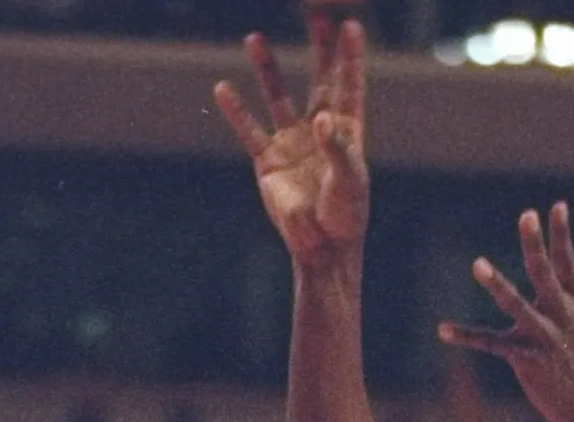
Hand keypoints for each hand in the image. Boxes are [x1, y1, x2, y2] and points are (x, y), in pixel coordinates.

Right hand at [214, 17, 367, 267]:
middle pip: (318, 80)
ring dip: (267, 69)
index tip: (351, 26)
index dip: (350, 58)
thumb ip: (337, 148)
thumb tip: (321, 119)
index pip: (349, 86)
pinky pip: (249, 131)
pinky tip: (222, 88)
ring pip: (278, 97)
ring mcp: (292, 142)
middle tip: (315, 16)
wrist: (323, 246)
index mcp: (347, 132)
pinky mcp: (268, 161)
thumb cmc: (346, 214)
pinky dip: (236, 111)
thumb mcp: (349, 180)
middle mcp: (320, 131)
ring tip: (254, 38)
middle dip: (317, 50)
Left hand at [439, 203, 573, 421]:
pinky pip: (490, 344)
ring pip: (516, 303)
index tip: (557, 207)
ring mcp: (543, 336)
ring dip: (496, 283)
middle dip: (535, 243)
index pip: (569, 262)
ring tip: (478, 264)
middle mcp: (561, 315)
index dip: (562, 234)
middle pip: (545, 272)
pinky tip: (443, 330)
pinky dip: (466, 336)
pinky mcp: (525, 357)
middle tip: (527, 215)